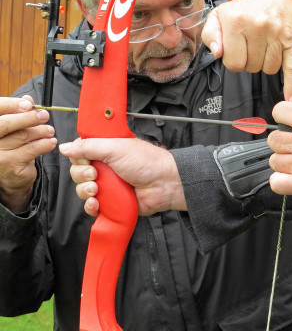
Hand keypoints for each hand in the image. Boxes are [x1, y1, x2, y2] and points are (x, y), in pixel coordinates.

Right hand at [0, 96, 56, 213]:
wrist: (10, 178)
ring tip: (49, 131)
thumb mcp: (12, 131)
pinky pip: (32, 149)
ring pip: (23, 136)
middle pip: (7, 124)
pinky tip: (50, 142)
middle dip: (29, 117)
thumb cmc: (11, 149)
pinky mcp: (10, 164)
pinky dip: (45, 144)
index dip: (11, 105)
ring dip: (41, 131)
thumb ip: (18, 114)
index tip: (28, 104)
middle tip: (44, 115)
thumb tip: (27, 98)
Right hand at [59, 137, 184, 215]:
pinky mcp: (111, 201)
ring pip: (82, 189)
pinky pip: (91, 206)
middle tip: (94, 174)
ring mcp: (108, 184)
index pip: (81, 152)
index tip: (84, 158)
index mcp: (107, 150)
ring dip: (85, 190)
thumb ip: (89, 146)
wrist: (164, 184)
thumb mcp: (115, 148)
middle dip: (81, 174)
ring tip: (97, 189)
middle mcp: (106, 167)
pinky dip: (91, 206)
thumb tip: (65, 147)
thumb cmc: (147, 162)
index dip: (78, 156)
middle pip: (78, 171)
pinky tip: (97, 203)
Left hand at [202, 0, 291, 102]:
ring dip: (264, 65)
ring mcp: (276, 34)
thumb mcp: (219, 16)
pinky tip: (291, 97)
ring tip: (262, 49)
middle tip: (249, 47)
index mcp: (236, 21)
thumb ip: (210, 34)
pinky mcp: (290, 41)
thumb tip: (218, 53)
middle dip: (248, 62)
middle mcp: (257, 26)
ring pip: (268, 70)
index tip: (235, 49)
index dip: (232, 59)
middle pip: (250, 67)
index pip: (232, 62)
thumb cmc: (245, 10)